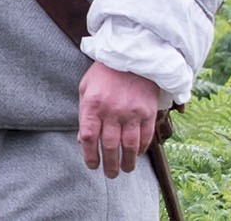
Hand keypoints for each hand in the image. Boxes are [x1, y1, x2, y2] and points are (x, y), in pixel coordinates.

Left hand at [78, 62, 160, 177]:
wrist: (132, 56)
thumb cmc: (104, 73)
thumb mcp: (86, 88)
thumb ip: (84, 113)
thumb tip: (82, 140)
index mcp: (92, 104)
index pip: (87, 137)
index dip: (89, 155)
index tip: (91, 165)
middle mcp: (112, 111)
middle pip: (109, 146)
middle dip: (109, 165)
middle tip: (110, 175)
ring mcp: (131, 112)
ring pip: (129, 146)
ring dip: (127, 162)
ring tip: (125, 170)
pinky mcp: (147, 112)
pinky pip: (145, 137)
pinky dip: (141, 149)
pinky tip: (137, 154)